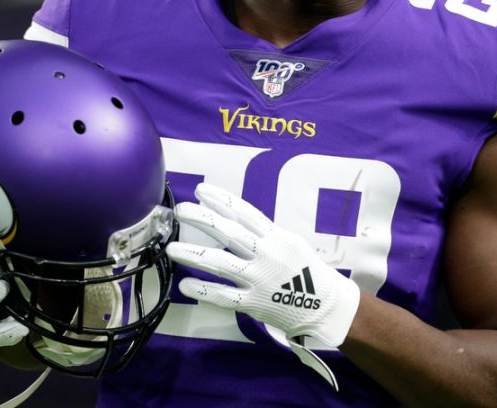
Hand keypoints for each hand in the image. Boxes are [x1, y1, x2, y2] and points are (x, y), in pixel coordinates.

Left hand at [165, 183, 360, 348]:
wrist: (325, 305)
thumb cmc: (304, 271)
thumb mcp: (289, 243)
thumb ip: (262, 233)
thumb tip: (230, 217)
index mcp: (276, 237)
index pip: (245, 213)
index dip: (222, 200)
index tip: (201, 190)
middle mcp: (266, 254)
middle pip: (230, 232)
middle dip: (203, 220)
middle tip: (181, 210)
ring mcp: (259, 279)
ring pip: (220, 264)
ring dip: (193, 255)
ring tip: (171, 248)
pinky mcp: (254, 303)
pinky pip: (224, 297)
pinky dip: (204, 290)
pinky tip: (184, 285)